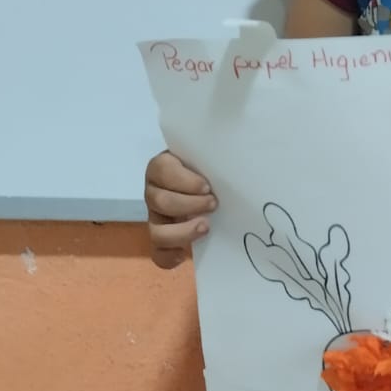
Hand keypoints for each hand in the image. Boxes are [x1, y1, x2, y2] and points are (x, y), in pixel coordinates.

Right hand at [144, 150, 216, 269]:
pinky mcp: (163, 240)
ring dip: (182, 231)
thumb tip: (235, 134)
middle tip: (214, 203)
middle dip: (189, 204)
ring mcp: (156, 218)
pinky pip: (157, 254)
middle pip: (160, 201)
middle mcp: (155, 191)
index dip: (183, 180)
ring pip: (156, 230)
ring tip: (206, 226)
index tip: (207, 186)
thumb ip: (214, 151)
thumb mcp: (211, 155)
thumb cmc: (213, 168)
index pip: (162, 170)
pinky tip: (186, 254)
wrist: (217, 189)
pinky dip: (170, 256)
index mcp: (163, 167)